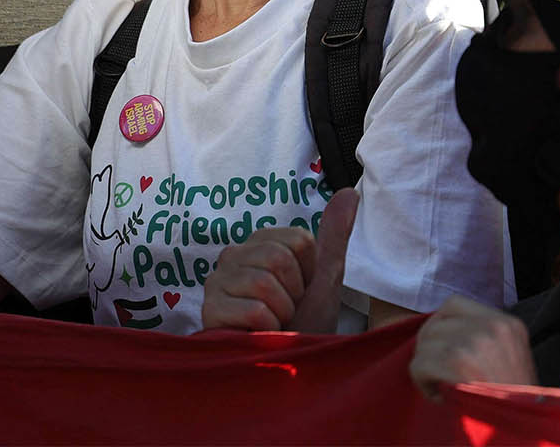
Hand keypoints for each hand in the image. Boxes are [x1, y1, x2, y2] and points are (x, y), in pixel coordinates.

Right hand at [201, 188, 357, 332]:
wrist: (286, 369)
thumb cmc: (303, 324)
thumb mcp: (325, 279)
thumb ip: (333, 236)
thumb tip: (350, 191)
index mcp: (260, 242)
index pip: (297, 240)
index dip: (308, 273)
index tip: (300, 292)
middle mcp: (232, 255)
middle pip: (278, 258)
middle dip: (293, 294)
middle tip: (286, 311)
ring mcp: (216, 281)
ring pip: (264, 283)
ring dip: (282, 313)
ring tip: (273, 324)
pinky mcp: (209, 310)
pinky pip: (255, 310)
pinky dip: (268, 329)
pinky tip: (258, 335)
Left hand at [409, 294, 536, 397]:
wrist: (525, 430)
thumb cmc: (515, 402)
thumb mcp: (512, 359)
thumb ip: (485, 340)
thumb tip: (443, 332)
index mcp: (508, 324)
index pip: (454, 304)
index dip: (442, 326)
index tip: (444, 349)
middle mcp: (493, 326)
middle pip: (436, 323)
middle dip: (431, 348)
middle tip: (439, 373)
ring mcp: (475, 342)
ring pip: (426, 344)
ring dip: (427, 366)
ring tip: (442, 386)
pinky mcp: (458, 362)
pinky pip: (419, 364)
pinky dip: (422, 382)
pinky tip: (439, 396)